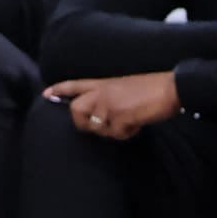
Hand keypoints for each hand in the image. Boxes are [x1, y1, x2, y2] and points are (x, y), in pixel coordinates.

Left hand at [46, 73, 179, 138]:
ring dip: (113, 130)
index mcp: (102, 83)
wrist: (169, 87)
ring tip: (130, 120)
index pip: (75, 84)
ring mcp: (109, 104)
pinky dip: (129, 133)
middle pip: (76, 111)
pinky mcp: (120, 117)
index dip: (59, 89)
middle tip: (103, 127)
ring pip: (98, 128)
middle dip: (85, 124)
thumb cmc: (150, 87)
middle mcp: (101, 92)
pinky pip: (118, 134)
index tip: (46, 93)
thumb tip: (100, 115)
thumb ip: (107, 96)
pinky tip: (138, 123)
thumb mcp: (122, 86)